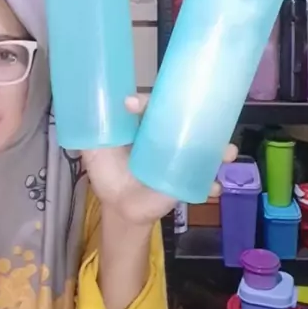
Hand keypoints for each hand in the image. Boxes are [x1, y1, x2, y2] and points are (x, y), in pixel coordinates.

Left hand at [82, 94, 237, 226]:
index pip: (153, 106)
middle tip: (209, 116)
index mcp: (148, 127)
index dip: (146, 101)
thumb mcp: (96, 151)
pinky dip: (212, 183)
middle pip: (191, 123)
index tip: (132, 104)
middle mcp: (168, 138)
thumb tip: (80, 111)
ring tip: (227, 152)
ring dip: (221, 149)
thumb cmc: (108, 172)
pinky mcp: (185, 183)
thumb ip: (90, 133)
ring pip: (206, 150)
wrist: (118, 207)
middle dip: (205, 119)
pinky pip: (204, 181)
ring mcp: (179, 160)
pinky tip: (214, 185)